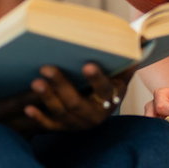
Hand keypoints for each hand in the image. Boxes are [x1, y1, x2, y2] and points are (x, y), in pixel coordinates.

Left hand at [0, 62, 127, 131]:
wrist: (98, 108)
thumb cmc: (108, 83)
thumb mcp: (120, 74)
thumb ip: (127, 59)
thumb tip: (140, 39)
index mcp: (112, 98)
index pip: (105, 89)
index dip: (97, 79)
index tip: (87, 65)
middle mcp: (96, 114)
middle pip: (77, 102)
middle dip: (61, 85)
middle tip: (46, 68)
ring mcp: (79, 123)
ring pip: (62, 112)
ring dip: (48, 98)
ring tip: (36, 82)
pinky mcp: (64, 128)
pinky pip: (50, 125)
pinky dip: (39, 118)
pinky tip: (28, 108)